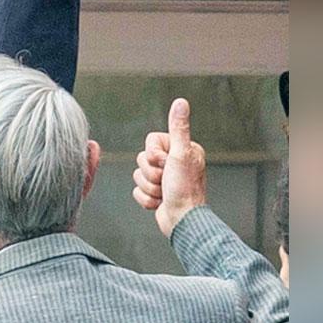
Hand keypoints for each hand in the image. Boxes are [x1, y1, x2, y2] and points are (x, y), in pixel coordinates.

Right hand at [132, 98, 206, 237]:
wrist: (182, 220)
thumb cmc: (185, 190)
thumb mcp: (181, 154)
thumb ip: (179, 127)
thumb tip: (181, 102)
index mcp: (181, 149)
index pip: (150, 142)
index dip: (154, 154)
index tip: (167, 163)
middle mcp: (173, 162)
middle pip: (142, 159)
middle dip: (151, 173)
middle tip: (167, 180)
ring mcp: (164, 178)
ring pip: (138, 175)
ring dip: (150, 187)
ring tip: (165, 193)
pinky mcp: (155, 193)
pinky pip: (137, 190)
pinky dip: (147, 198)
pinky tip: (160, 202)